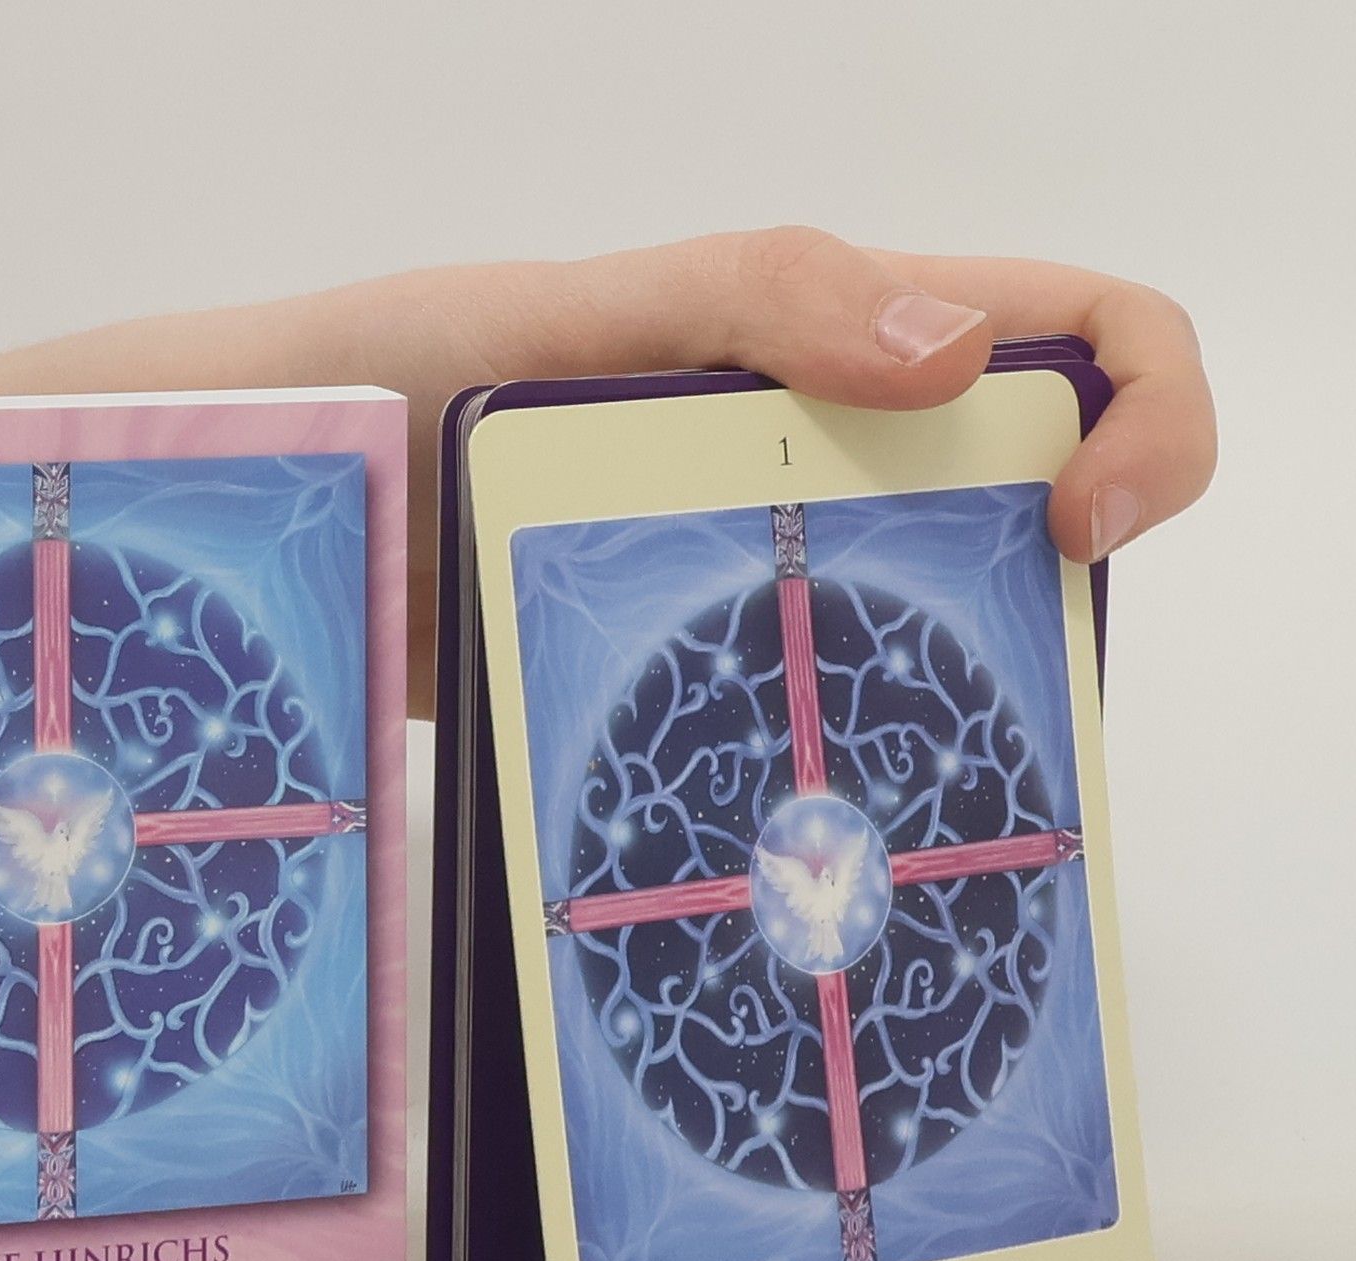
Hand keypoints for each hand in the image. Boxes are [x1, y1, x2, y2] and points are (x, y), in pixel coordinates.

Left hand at [296, 229, 1216, 706]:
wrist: (263, 506)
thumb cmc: (386, 375)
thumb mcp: (573, 313)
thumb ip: (759, 304)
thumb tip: (963, 354)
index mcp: (816, 340)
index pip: (1067, 332)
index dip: (1143, 407)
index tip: (1086, 519)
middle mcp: (806, 455)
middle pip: (1017, 494)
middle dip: (1062, 569)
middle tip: (1009, 668)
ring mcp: (747, 569)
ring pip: (919, 617)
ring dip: (957, 680)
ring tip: (916, 756)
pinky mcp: (680, 671)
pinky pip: (803, 707)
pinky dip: (843, 752)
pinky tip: (822, 810)